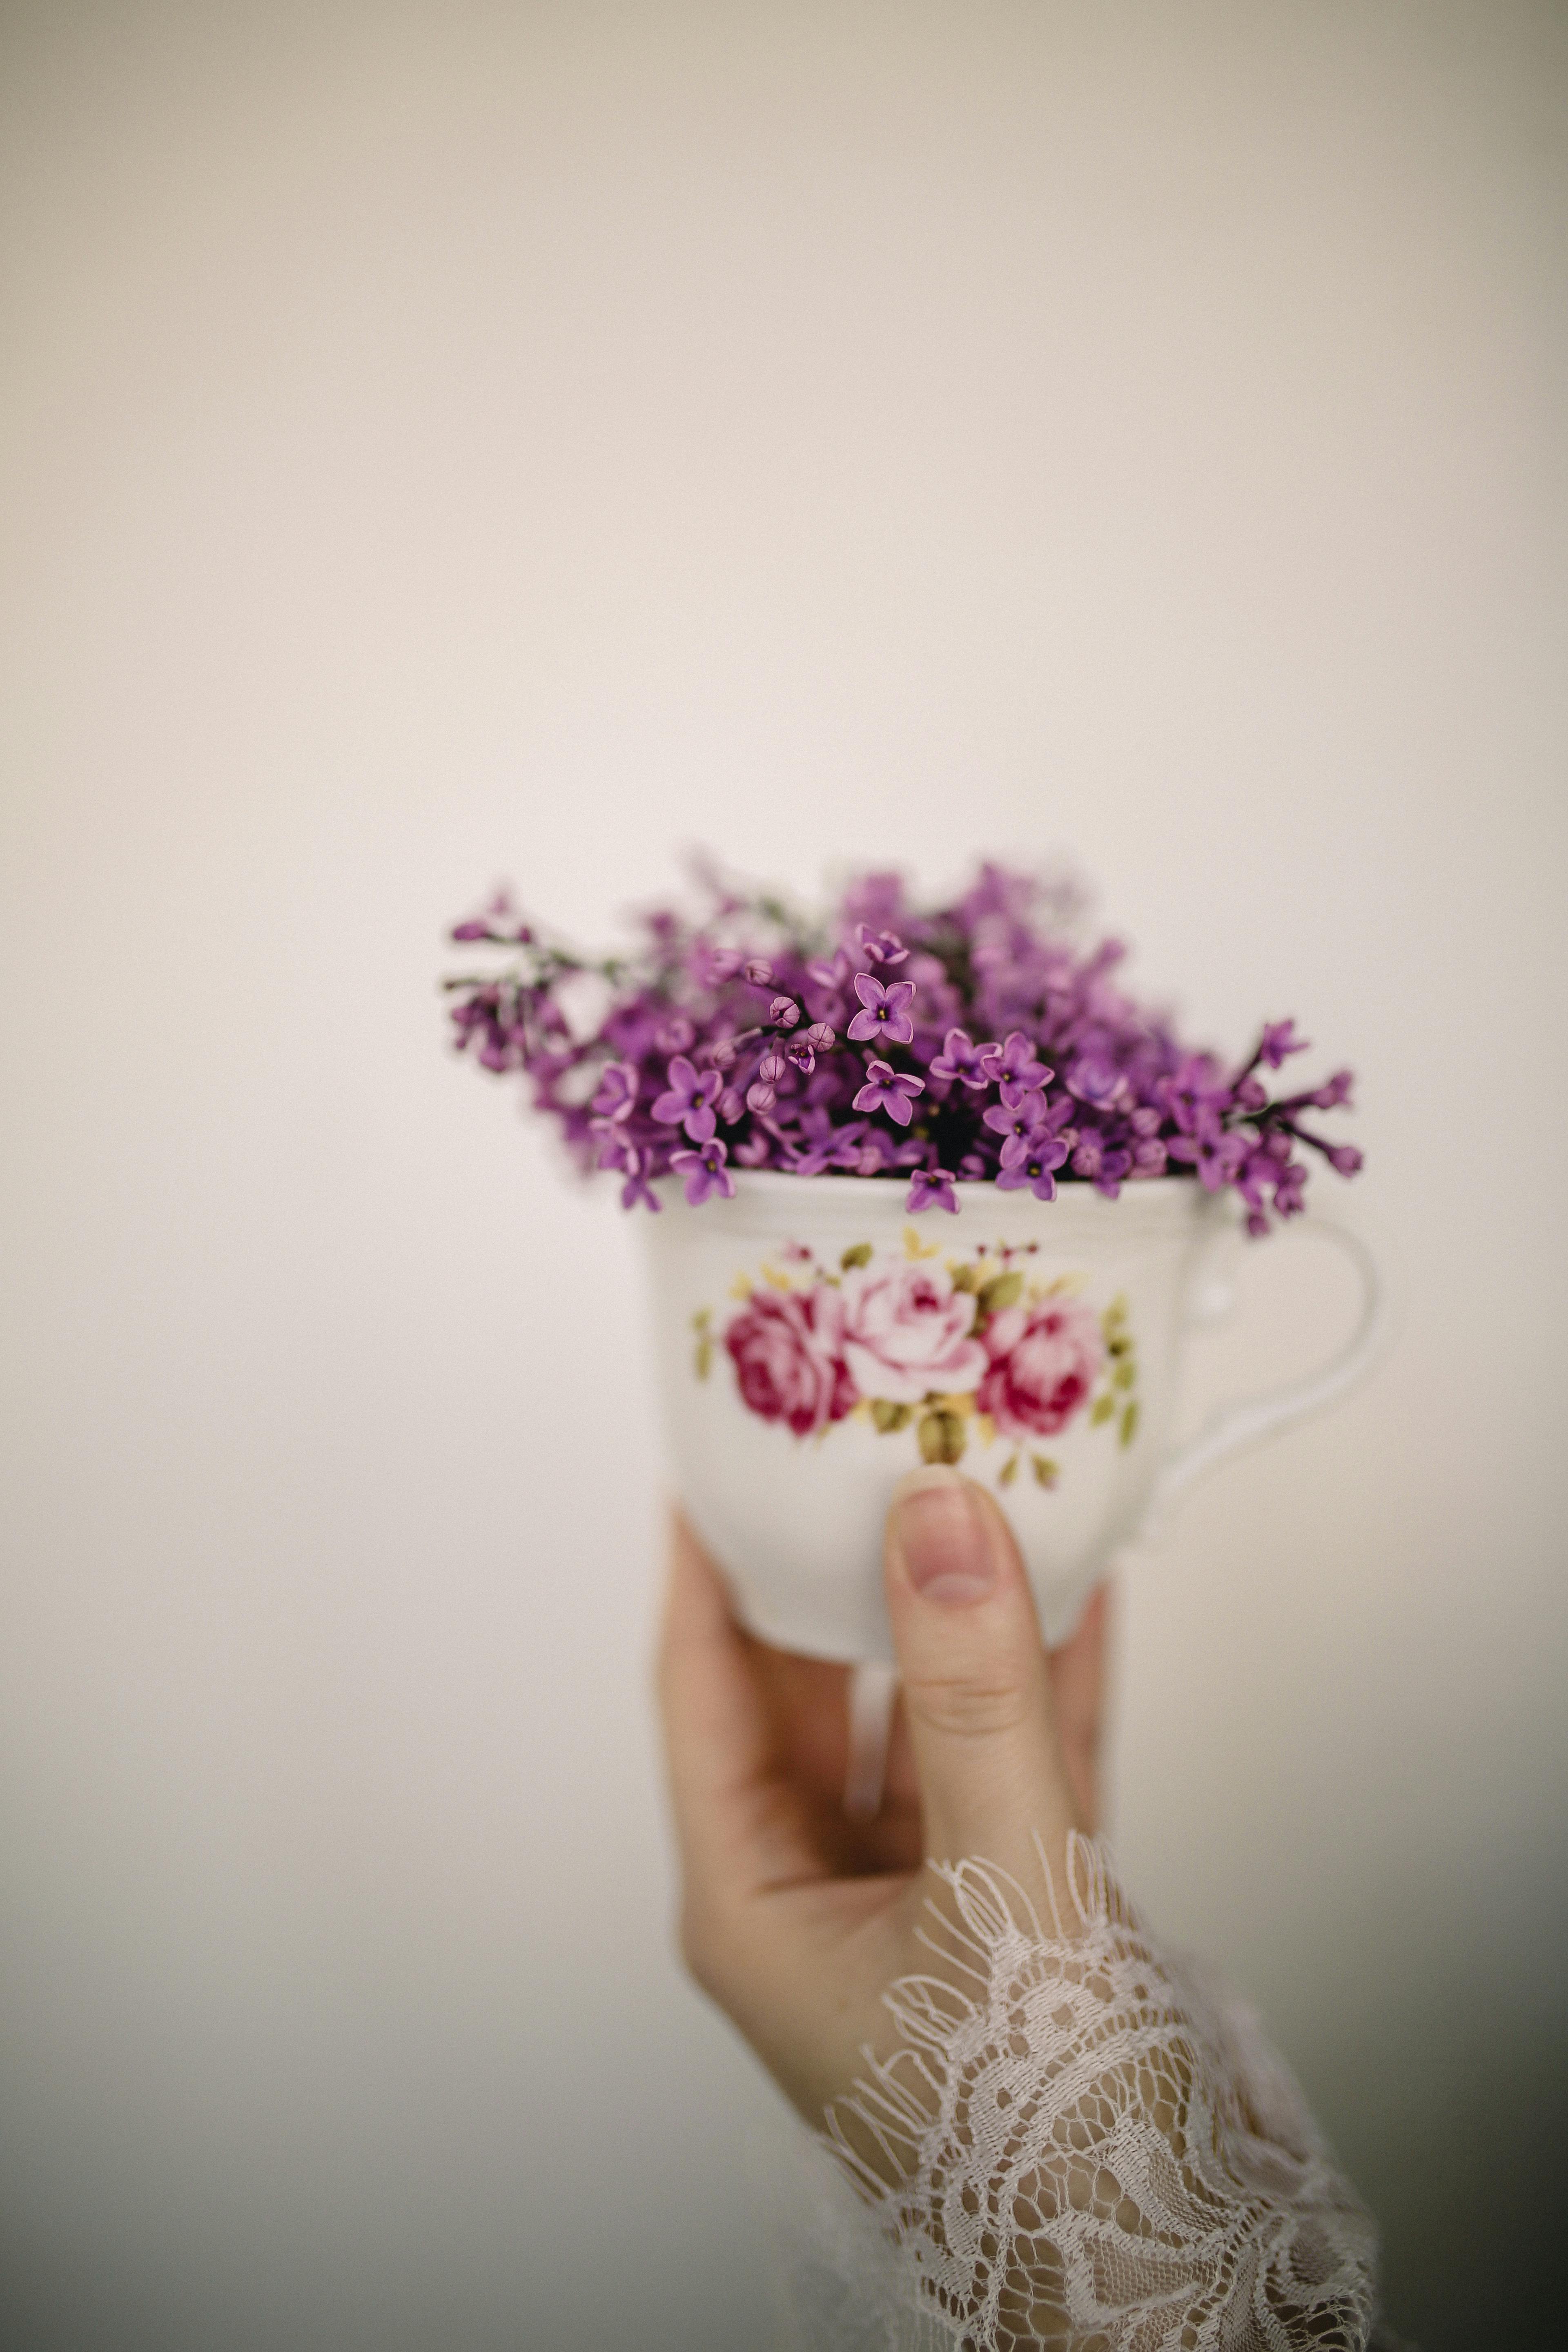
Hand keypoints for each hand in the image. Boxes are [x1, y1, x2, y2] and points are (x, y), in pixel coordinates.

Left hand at [656, 1466, 1109, 2141]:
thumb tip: (936, 1521)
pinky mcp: (1010, 1916)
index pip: (703, 1693)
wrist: (1154, 2283)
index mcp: (756, 1906)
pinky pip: (1010, 1767)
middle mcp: (820, 1901)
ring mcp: (918, 1907)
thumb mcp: (1001, 1886)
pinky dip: (1043, 1685)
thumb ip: (974, 1698)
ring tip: (978, 1496)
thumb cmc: (1035, 2133)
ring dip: (956, 1622)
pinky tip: (1077, 1592)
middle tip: (858, 1456)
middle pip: (810, 1697)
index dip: (703, 1572)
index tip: (710, 1466)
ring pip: (919, 1726)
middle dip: (838, 1578)